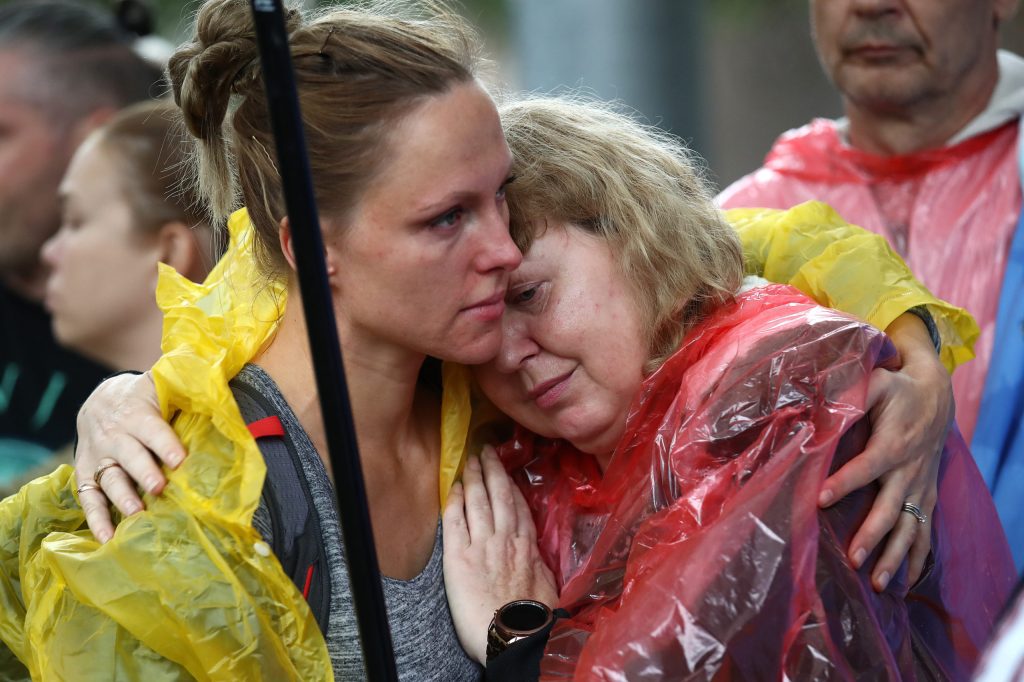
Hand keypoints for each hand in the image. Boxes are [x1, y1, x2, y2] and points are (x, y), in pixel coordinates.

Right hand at [74, 371, 186, 542]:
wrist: (100, 400)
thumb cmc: (142, 398)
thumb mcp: (159, 386)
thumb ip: (184, 390)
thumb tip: (217, 393)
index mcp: (136, 415)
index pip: (152, 430)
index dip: (166, 445)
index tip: (180, 460)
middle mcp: (113, 437)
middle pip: (129, 456)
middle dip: (143, 472)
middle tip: (158, 487)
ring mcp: (97, 458)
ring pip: (108, 479)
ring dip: (122, 497)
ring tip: (137, 513)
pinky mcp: (85, 475)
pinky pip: (88, 499)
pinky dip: (96, 520)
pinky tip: (108, 539)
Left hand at [442, 446, 557, 663]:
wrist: (515, 638)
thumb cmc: (535, 620)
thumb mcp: (547, 587)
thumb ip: (539, 566)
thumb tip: (537, 558)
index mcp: (528, 547)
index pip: (519, 507)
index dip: (512, 486)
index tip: (507, 473)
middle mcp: (506, 539)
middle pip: (499, 495)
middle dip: (493, 470)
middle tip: (486, 450)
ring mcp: (482, 545)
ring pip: (478, 502)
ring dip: (473, 477)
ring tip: (469, 460)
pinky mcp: (459, 558)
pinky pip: (455, 521)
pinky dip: (454, 501)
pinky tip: (451, 488)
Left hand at [818, 313, 951, 590]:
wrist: (936, 394)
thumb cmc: (896, 388)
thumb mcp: (875, 383)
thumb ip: (849, 394)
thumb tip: (814, 400)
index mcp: (892, 444)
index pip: (866, 467)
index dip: (844, 482)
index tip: (819, 499)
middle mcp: (909, 471)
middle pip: (891, 508)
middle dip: (872, 534)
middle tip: (853, 559)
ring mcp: (920, 487)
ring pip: (910, 528)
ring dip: (895, 556)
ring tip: (875, 581)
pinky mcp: (926, 496)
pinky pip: (925, 532)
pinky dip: (918, 559)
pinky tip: (904, 584)